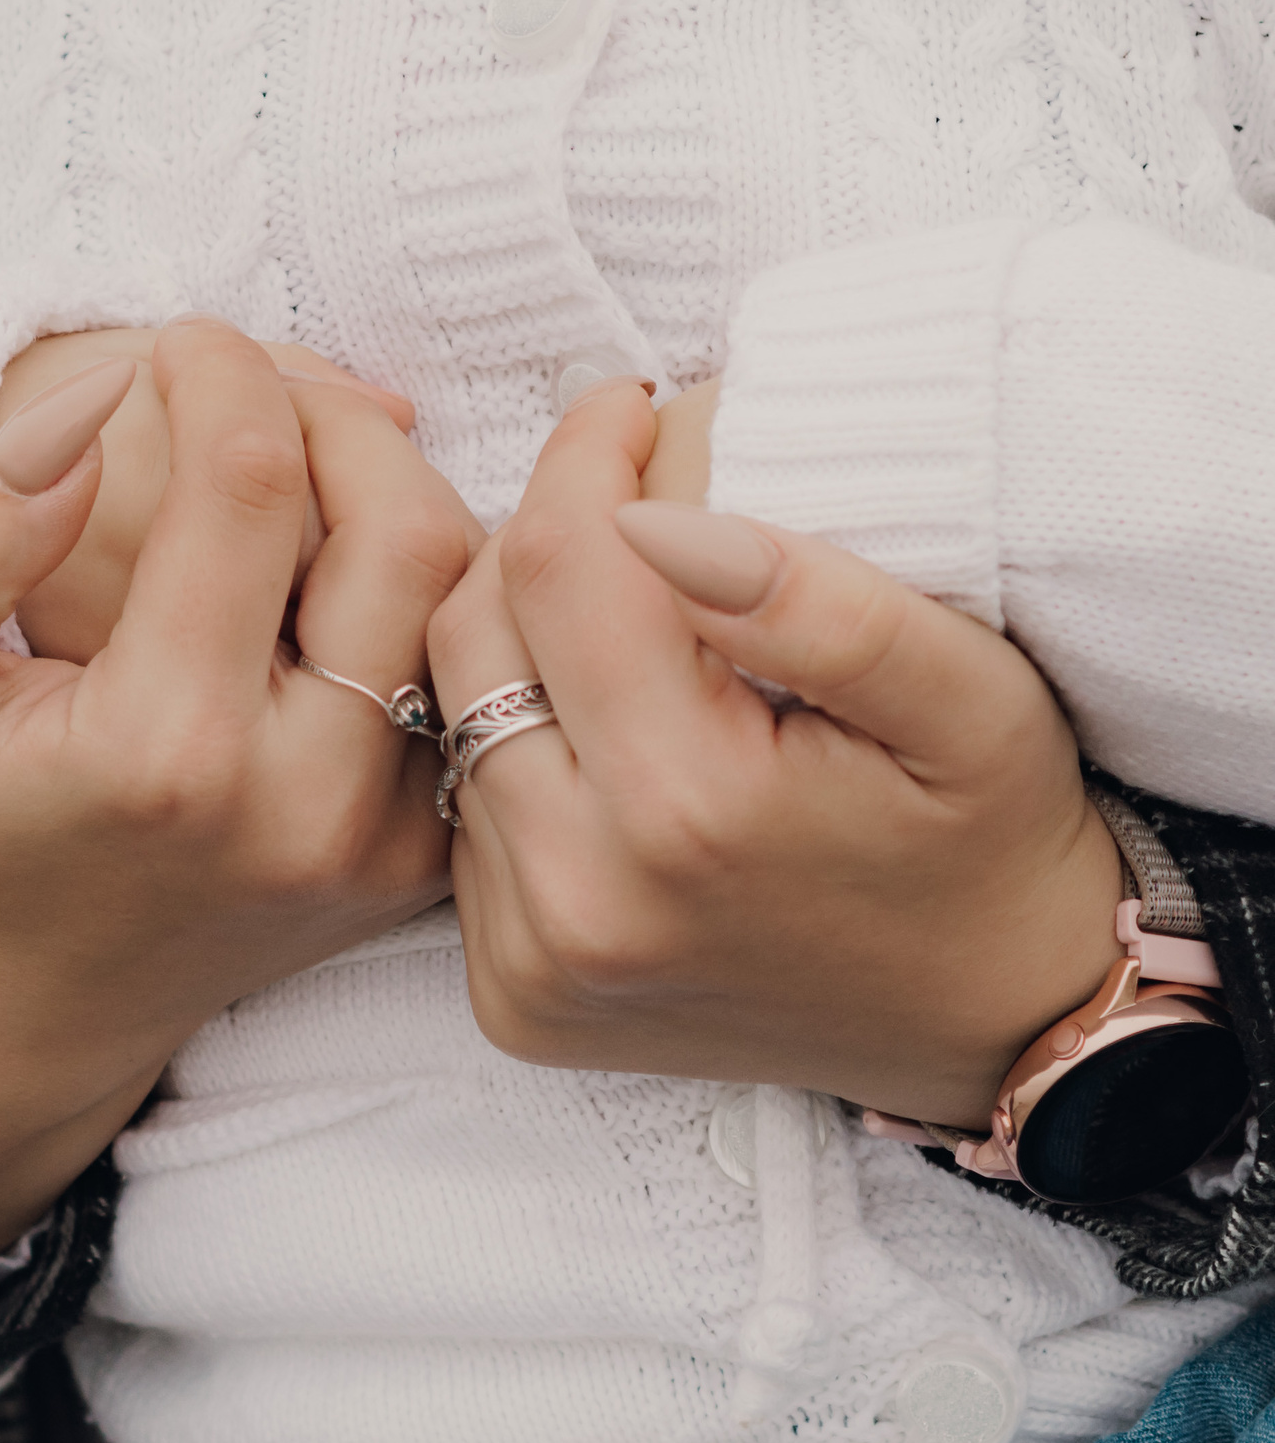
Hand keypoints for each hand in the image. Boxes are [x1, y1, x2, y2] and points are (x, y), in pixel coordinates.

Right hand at [0, 316, 476, 1269]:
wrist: (23, 997)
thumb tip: (87, 414)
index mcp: (164, 753)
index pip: (248, 483)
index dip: (218, 369)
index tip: (177, 346)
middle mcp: (300, 807)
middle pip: (402, 529)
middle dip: (335, 418)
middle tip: (260, 390)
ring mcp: (378, 843)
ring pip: (459, 597)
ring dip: (390, 494)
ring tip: (296, 467)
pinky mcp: (422, 859)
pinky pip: (464, 676)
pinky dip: (414, 592)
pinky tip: (329, 566)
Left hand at [428, 379, 1121, 1127]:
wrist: (994, 1031)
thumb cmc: (988, 843)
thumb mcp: (970, 698)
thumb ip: (818, 596)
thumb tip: (653, 508)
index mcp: (688, 809)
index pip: (560, 559)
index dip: (585, 455)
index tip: (630, 411)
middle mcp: (581, 899)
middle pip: (472, 630)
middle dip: (538, 538)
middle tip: (625, 505)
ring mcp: (532, 961)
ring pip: (447, 716)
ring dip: (515, 641)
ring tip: (617, 612)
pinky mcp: (509, 999)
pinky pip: (459, 818)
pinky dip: (513, 751)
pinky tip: (600, 735)